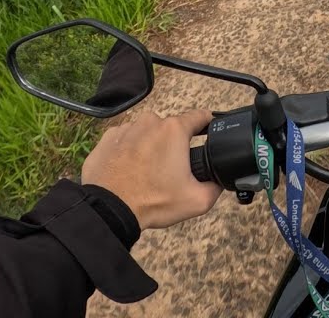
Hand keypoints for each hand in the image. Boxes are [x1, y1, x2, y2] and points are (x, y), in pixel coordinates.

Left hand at [82, 109, 221, 228]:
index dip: (209, 123)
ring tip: (148, 173)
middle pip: (171, 129)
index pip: (200, 116)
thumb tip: (220, 180)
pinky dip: (131, 152)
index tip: (211, 131)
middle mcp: (150, 122)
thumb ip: (216, 186)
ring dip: (151, 147)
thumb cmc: (151, 202)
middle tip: (172, 170)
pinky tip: (130, 171)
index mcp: (174, 131)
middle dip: (175, 145)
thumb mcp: (197, 200)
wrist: (109, 211)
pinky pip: (127, 140)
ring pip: (148, 133)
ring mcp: (126, 129)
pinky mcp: (108, 139)